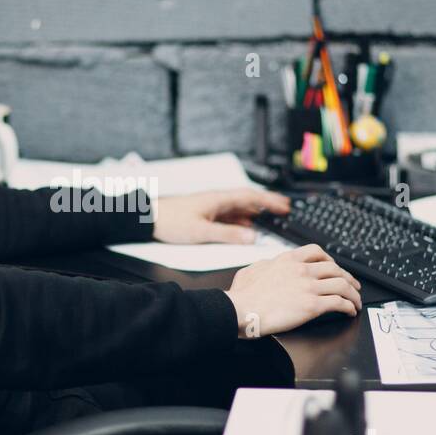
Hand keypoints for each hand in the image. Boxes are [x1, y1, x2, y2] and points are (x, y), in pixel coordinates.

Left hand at [151, 188, 291, 244]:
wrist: (150, 218)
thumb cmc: (171, 221)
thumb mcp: (202, 232)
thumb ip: (228, 235)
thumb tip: (252, 237)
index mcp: (219, 199)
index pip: (251, 197)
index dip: (270, 201)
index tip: (285, 206)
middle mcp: (218, 200)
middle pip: (248, 200)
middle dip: (267, 204)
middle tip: (284, 209)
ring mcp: (212, 206)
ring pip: (240, 208)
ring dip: (256, 212)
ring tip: (271, 218)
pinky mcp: (206, 214)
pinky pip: (230, 215)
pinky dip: (242, 220)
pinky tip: (246, 227)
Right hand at [225, 244, 361, 337]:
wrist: (241, 310)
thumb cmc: (242, 295)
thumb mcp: (251, 270)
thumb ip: (265, 266)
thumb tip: (268, 266)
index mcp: (288, 260)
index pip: (317, 252)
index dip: (330, 259)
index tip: (334, 267)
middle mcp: (302, 270)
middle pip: (335, 269)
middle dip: (348, 277)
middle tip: (352, 285)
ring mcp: (309, 287)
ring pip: (342, 285)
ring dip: (353, 294)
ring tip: (356, 301)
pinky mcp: (312, 305)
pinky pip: (339, 302)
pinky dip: (348, 306)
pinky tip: (349, 311)